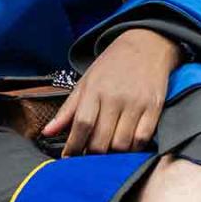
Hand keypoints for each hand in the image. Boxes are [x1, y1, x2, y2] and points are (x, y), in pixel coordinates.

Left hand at [43, 28, 180, 157]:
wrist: (146, 44)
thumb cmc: (113, 65)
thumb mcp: (86, 81)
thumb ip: (67, 109)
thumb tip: (47, 131)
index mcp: (95, 89)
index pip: (82, 125)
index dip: (73, 146)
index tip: (69, 157)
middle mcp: (115, 97)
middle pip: (100, 140)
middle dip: (92, 155)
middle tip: (89, 156)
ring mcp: (136, 103)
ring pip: (121, 145)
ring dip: (113, 155)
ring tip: (108, 151)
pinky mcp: (154, 107)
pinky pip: (142, 139)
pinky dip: (133, 149)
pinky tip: (127, 145)